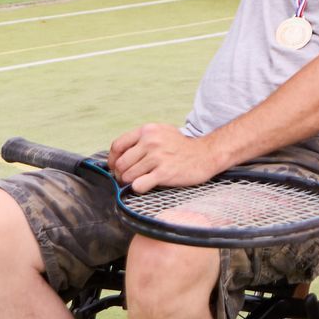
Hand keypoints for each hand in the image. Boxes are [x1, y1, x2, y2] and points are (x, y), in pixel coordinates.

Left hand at [109, 123, 224, 193]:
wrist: (206, 154)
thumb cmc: (182, 146)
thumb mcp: (161, 133)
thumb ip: (141, 140)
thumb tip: (118, 156)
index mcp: (148, 130)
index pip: (117, 146)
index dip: (112, 160)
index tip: (116, 167)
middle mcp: (151, 141)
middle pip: (120, 164)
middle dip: (121, 174)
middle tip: (129, 178)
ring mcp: (157, 157)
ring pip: (127, 176)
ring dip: (130, 182)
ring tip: (140, 180)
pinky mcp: (164, 173)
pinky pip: (138, 185)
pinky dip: (139, 188)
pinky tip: (147, 185)